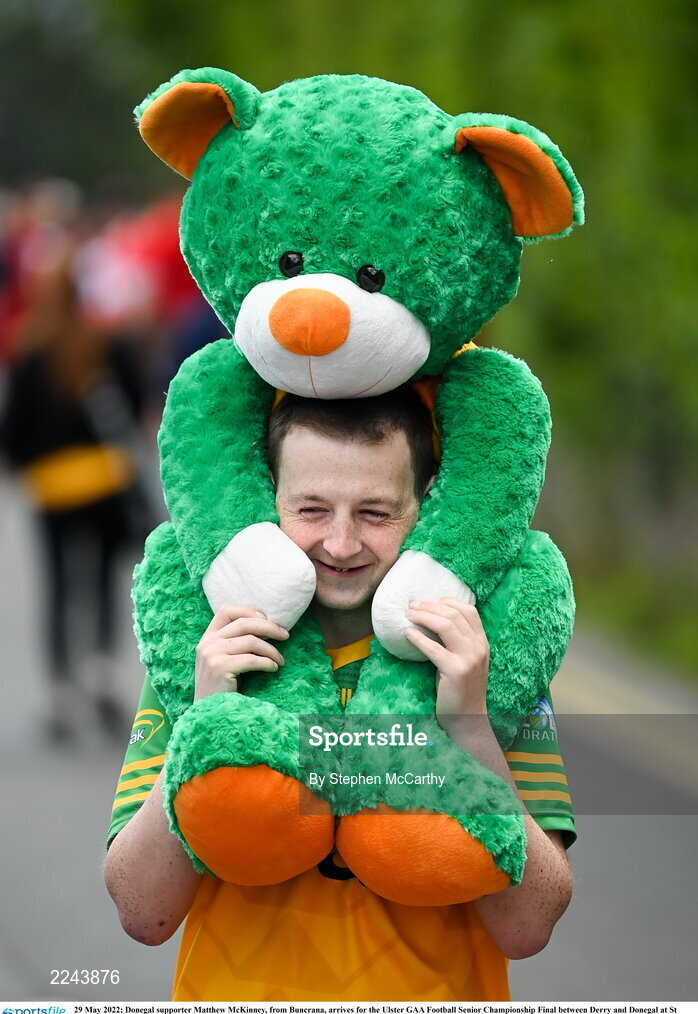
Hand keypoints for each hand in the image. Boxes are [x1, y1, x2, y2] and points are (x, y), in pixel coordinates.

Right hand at [194, 604, 288, 700]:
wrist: (208, 714)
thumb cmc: (222, 687)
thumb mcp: (223, 659)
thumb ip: (235, 642)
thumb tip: (266, 626)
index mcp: (208, 637)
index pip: (227, 610)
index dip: (249, 611)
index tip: (267, 619)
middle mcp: (208, 643)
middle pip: (244, 623)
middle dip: (269, 627)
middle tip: (286, 635)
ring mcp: (212, 655)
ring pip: (251, 641)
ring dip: (271, 650)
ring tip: (280, 660)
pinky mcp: (220, 668)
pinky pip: (252, 659)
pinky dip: (267, 663)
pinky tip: (274, 668)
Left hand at [404, 597, 489, 720]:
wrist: (467, 718)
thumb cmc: (459, 688)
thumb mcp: (465, 660)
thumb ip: (458, 641)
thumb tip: (432, 618)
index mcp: (482, 642)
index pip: (469, 610)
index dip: (447, 601)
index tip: (429, 602)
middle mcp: (479, 647)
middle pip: (454, 614)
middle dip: (429, 606)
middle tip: (411, 606)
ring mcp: (469, 659)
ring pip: (445, 625)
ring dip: (423, 616)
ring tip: (408, 615)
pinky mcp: (456, 671)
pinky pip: (434, 648)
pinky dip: (419, 638)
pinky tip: (408, 634)